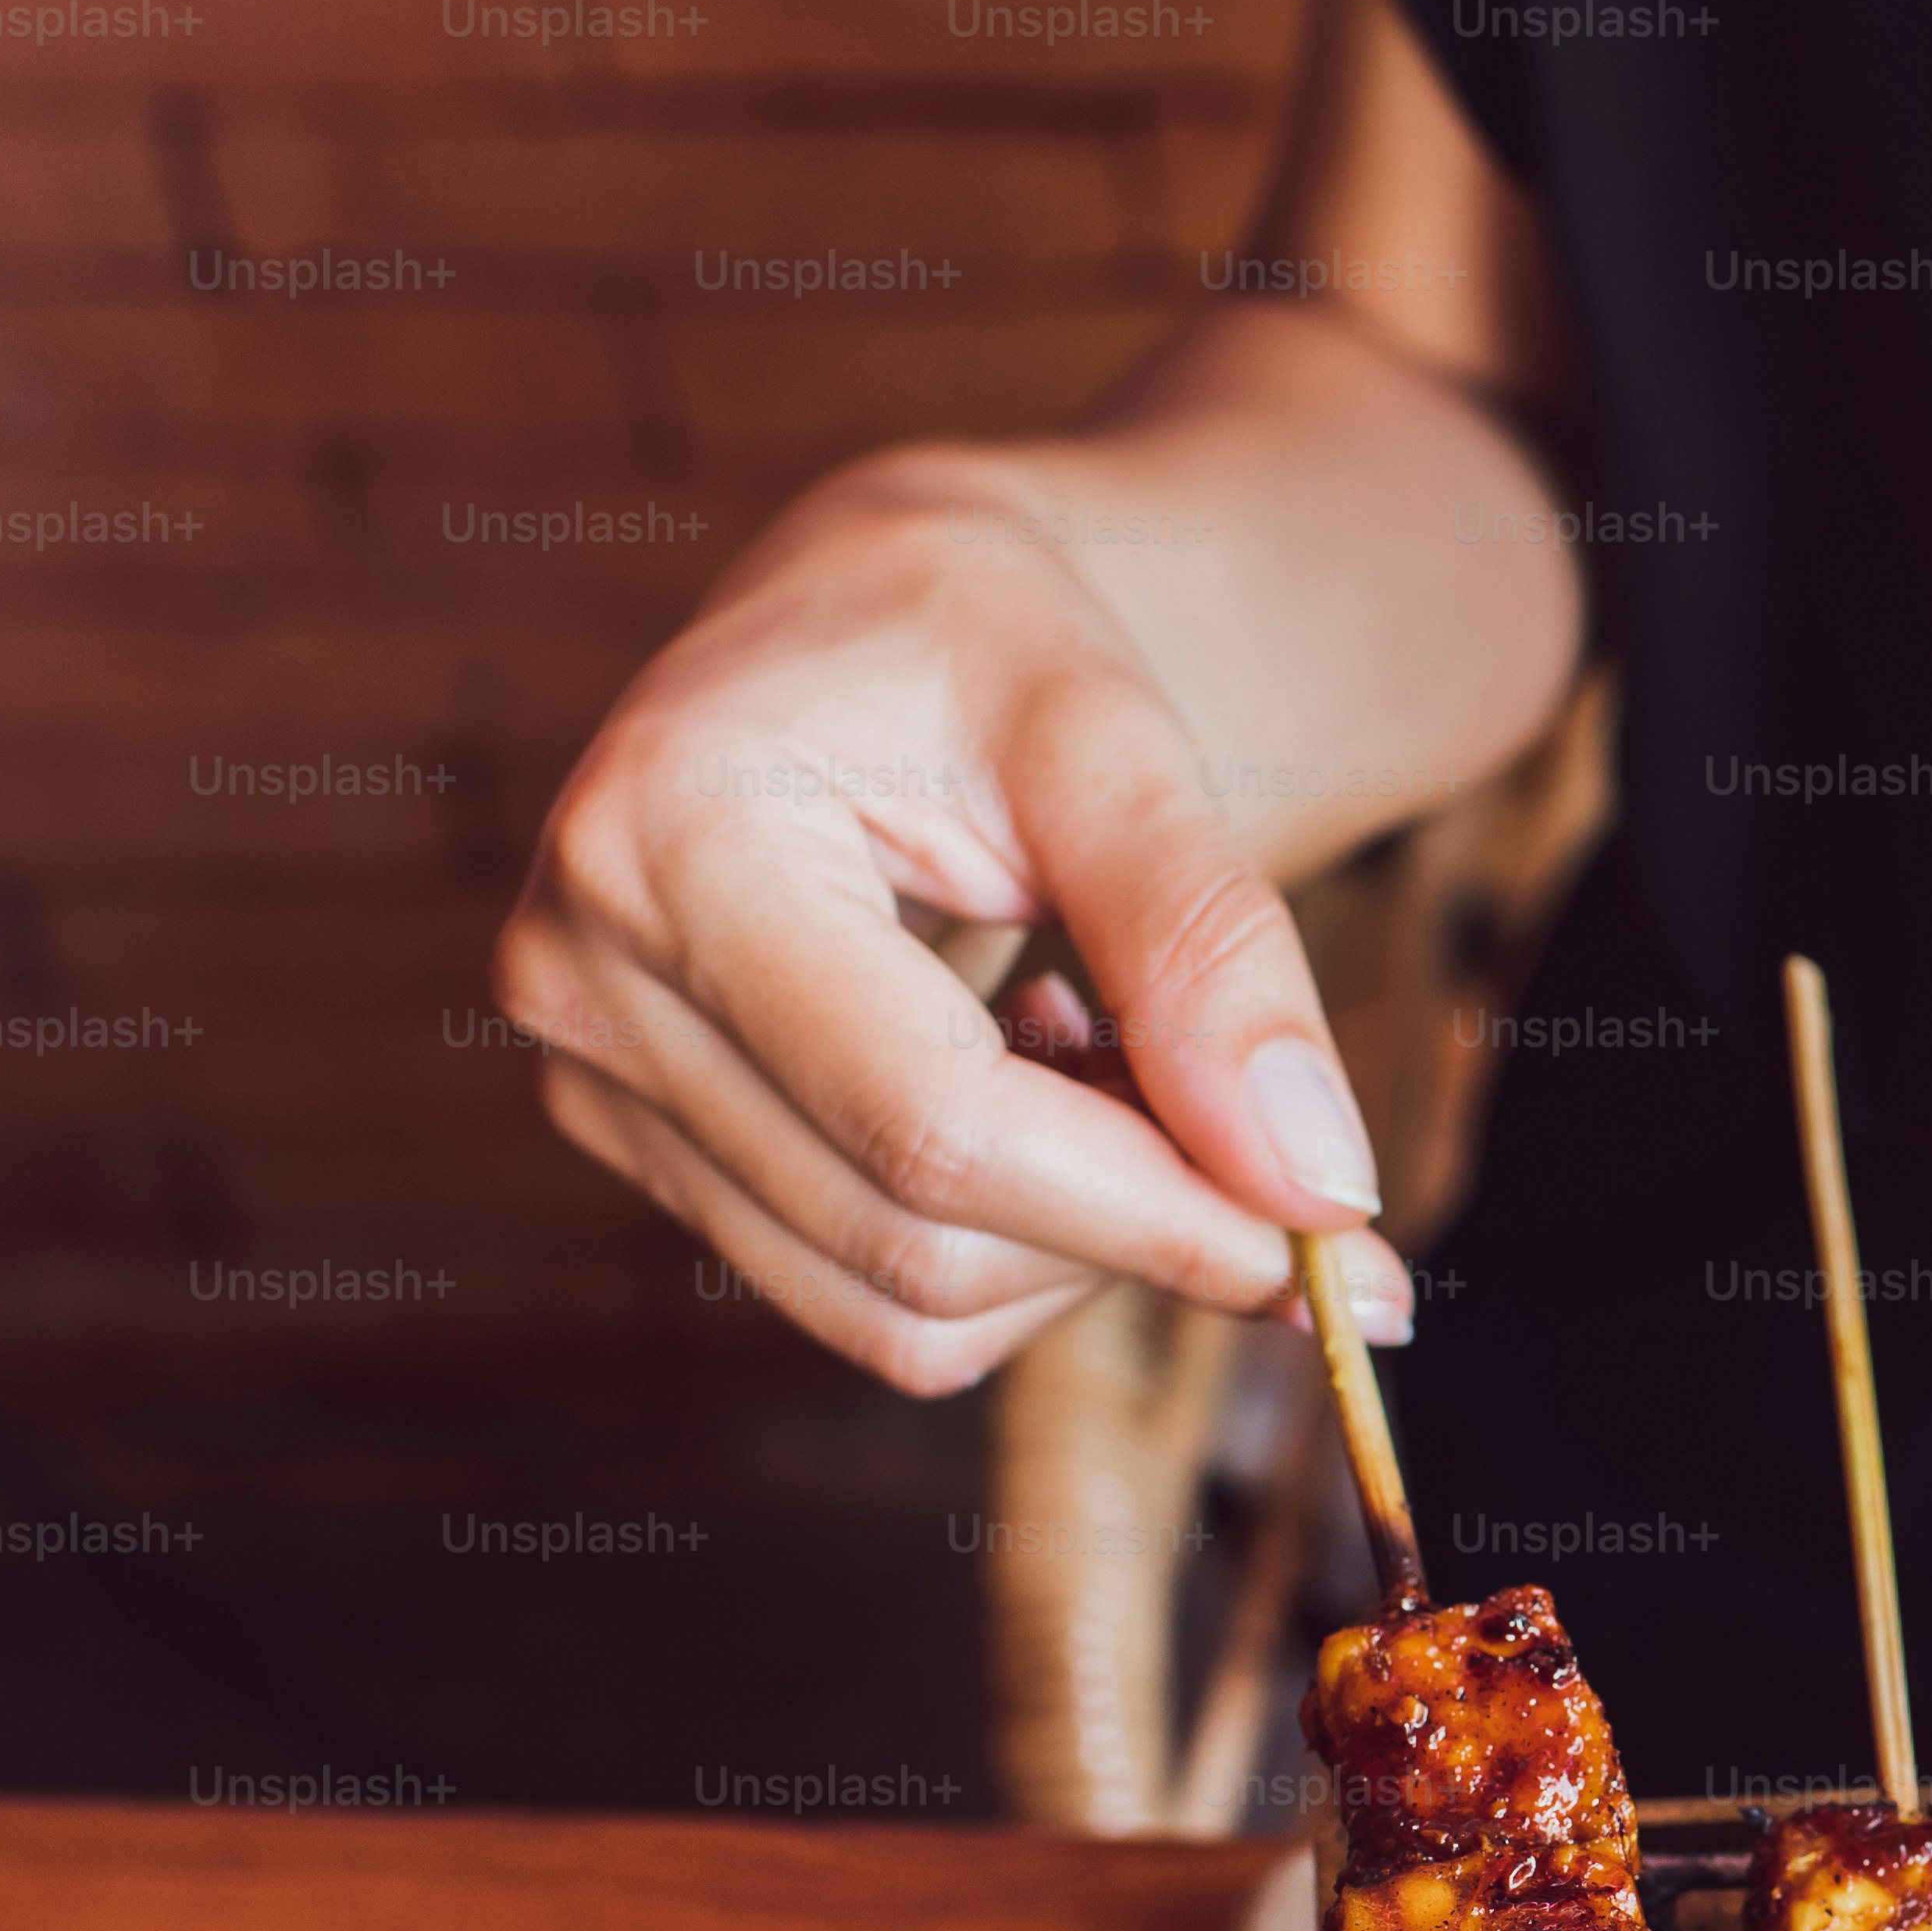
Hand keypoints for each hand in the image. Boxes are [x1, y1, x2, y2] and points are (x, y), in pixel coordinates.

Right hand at [493, 446, 1411, 1392]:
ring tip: (1111, 1042)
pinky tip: (1031, 1082)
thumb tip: (1321, 1189)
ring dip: (1071, 1235)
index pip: (933, 1125)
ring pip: (897, 1308)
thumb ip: (1217, 955)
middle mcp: (583, 978)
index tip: (1347, 1252)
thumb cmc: (984, 642)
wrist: (870, 623)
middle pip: (915, 1241)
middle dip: (1133, 1223)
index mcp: (668, 840)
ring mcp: (593, 1077)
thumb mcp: (1118, 745)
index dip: (1156, 1215)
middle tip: (1248, 1110)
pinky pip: (866, 1296)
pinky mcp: (642, 1145)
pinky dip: (1007, 1238)